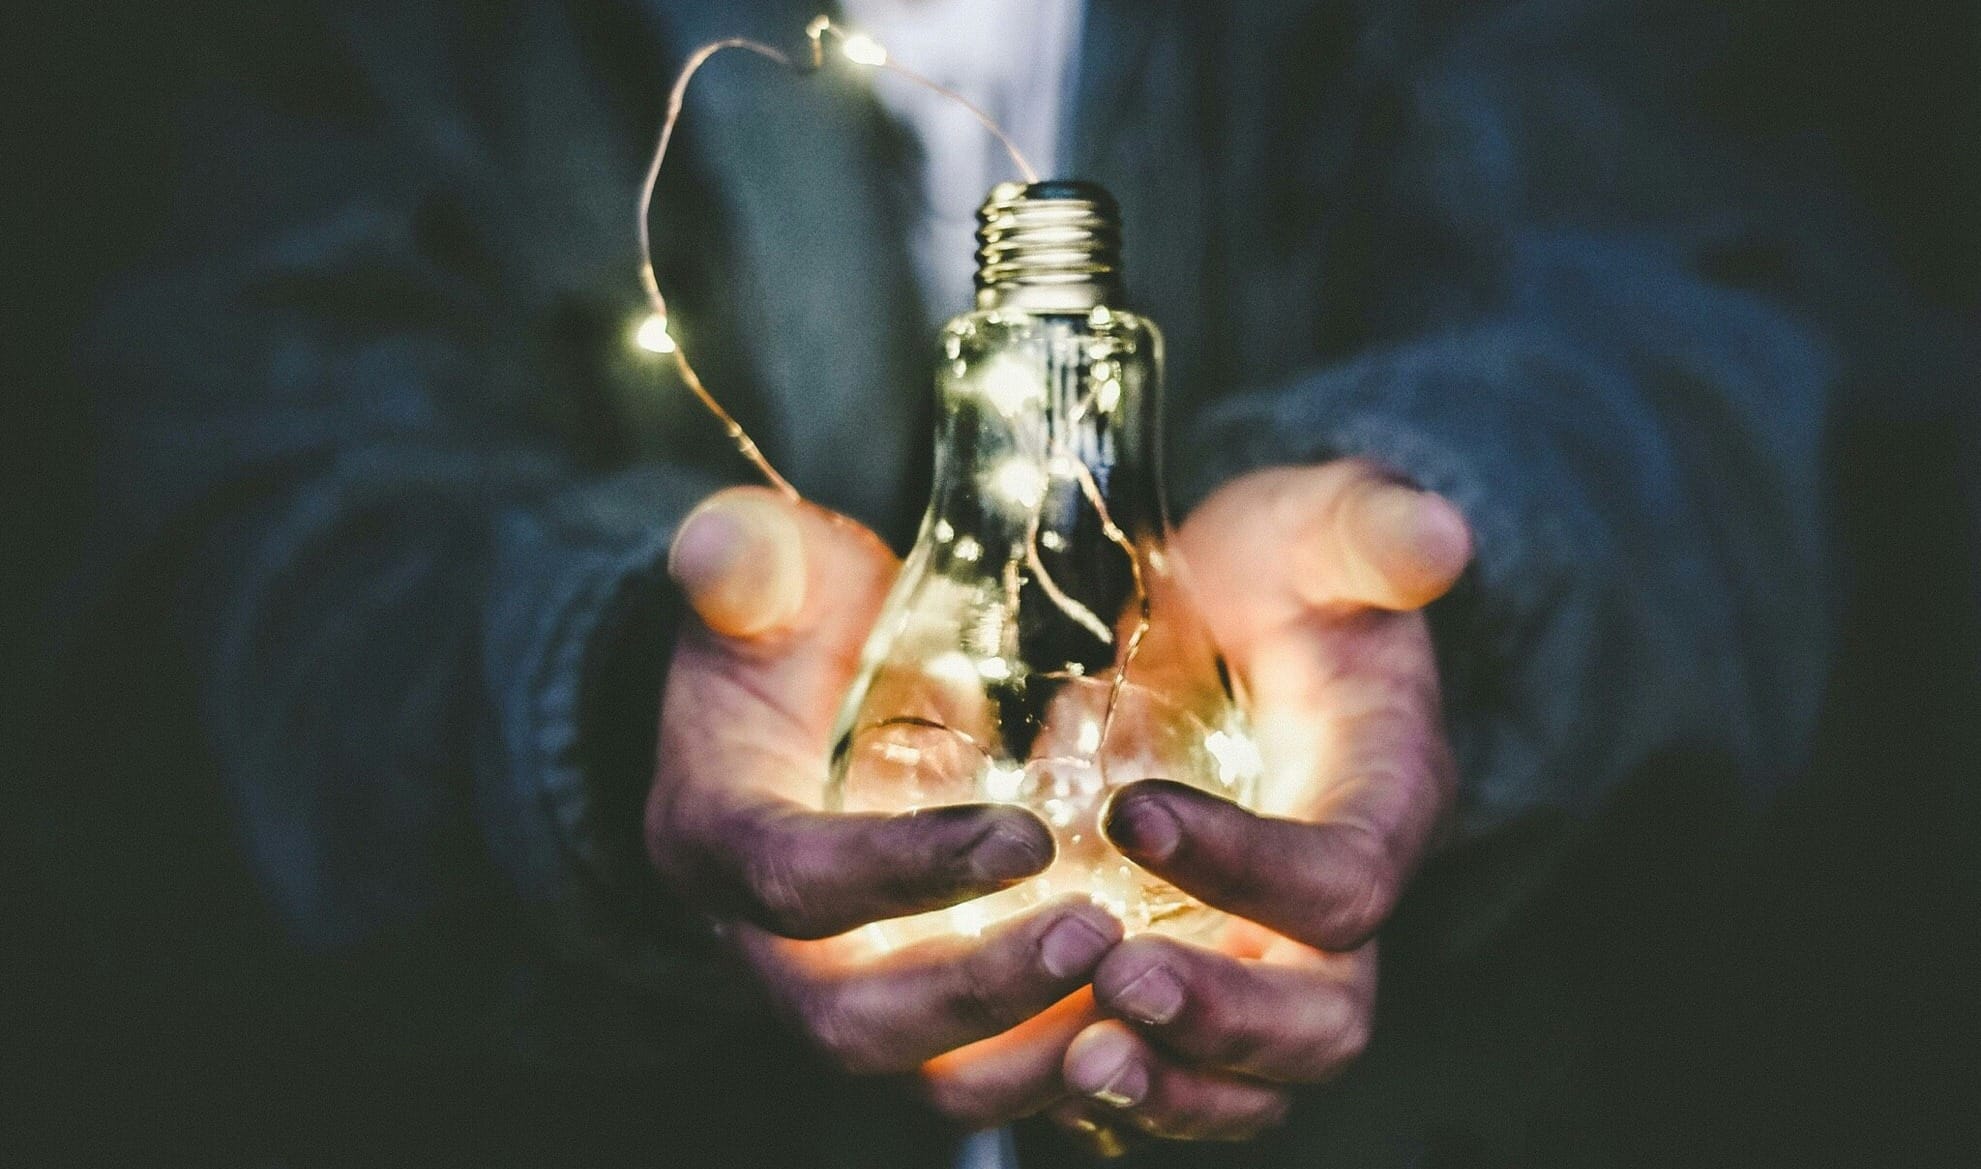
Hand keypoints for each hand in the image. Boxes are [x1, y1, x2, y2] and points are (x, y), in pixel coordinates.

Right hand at [648, 487, 1124, 1124]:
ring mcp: (845, 992)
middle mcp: (767, 945)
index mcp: (717, 837)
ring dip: (1034, 1053)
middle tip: (1099, 934)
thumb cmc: (789, 629)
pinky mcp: (919, 1016)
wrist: (796, 699)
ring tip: (1145, 993)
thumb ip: (748, 561)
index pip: (793, 880)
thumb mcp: (767, 576)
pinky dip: (1067, 1067)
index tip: (1026, 837)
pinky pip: (985, 1077)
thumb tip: (721, 548)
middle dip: (978, 994)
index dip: (902, 872)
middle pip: (853, 1022)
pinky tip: (1157, 1021)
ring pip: (927, 1080)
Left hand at [1053, 460, 1471, 1146]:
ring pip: (1256, 1079)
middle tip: (1117, 983)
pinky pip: (1182, 1076)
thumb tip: (1438, 534)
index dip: (1251, 865)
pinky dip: (1127, 1090)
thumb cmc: (1277, 573)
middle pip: (1323, 1016)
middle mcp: (1336, 905)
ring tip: (1079, 1062)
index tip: (1131, 813)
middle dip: (1226, 1018)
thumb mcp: (1315, 528)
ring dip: (1173, 1087)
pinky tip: (1040, 1063)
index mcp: (1383, 801)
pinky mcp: (1201, 975)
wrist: (1229, 617)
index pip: (1344, 877)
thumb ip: (1367, 530)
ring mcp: (1269, 955)